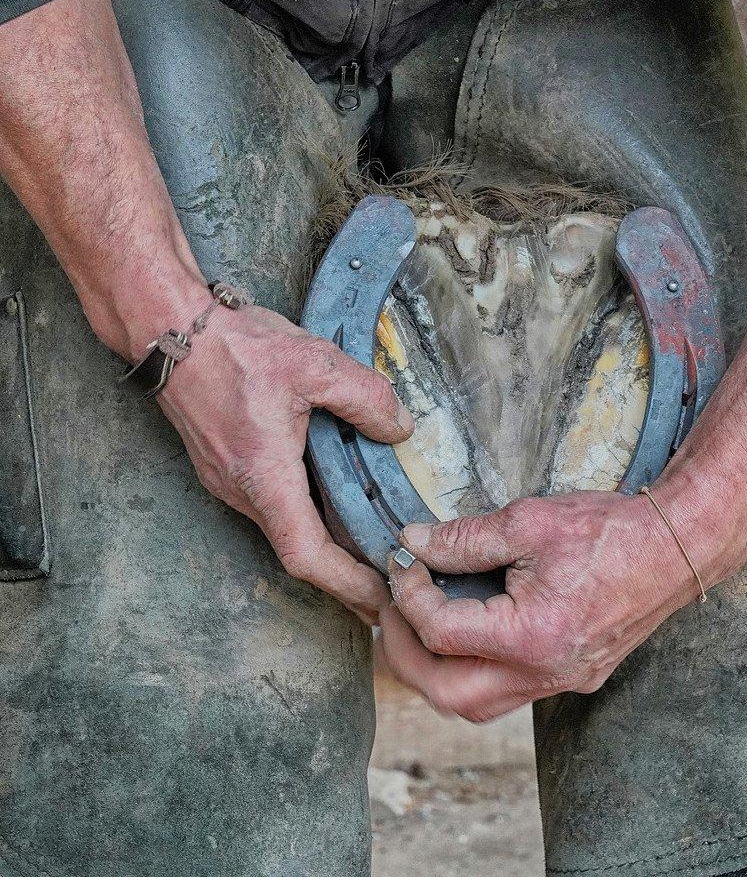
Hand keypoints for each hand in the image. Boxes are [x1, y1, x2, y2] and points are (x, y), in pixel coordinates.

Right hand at [158, 302, 413, 624]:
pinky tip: (337, 507)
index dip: (347, 583)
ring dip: (327, 546)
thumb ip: (366, 398)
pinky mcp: (228, 463)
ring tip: (373, 554)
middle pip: (298, 551)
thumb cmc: (233, 346)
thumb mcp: (315, 363)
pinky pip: (273, 504)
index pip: (307, 554)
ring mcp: (229, 479)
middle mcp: (241, 490)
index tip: (382, 598)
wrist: (169, 327)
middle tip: (391, 588)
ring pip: (285, 528)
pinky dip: (309, 517)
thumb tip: (398, 430)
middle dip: (345, 575)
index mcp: (263, 476)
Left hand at [378, 489, 721, 721]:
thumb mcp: (529, 521)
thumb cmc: (610, 530)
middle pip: (450, 695)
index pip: (442, 632)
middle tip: (391, 612)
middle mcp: (546, 673)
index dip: (409, 594)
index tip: (403, 561)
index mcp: (533, 636)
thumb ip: (464, 537)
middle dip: (407, 655)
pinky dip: (475, 669)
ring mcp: (562, 681)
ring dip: (438, 672)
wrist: (676, 546)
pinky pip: (509, 691)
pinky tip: (469, 631)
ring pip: (478, 705)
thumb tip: (413, 543)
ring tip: (420, 626)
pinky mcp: (574, 676)